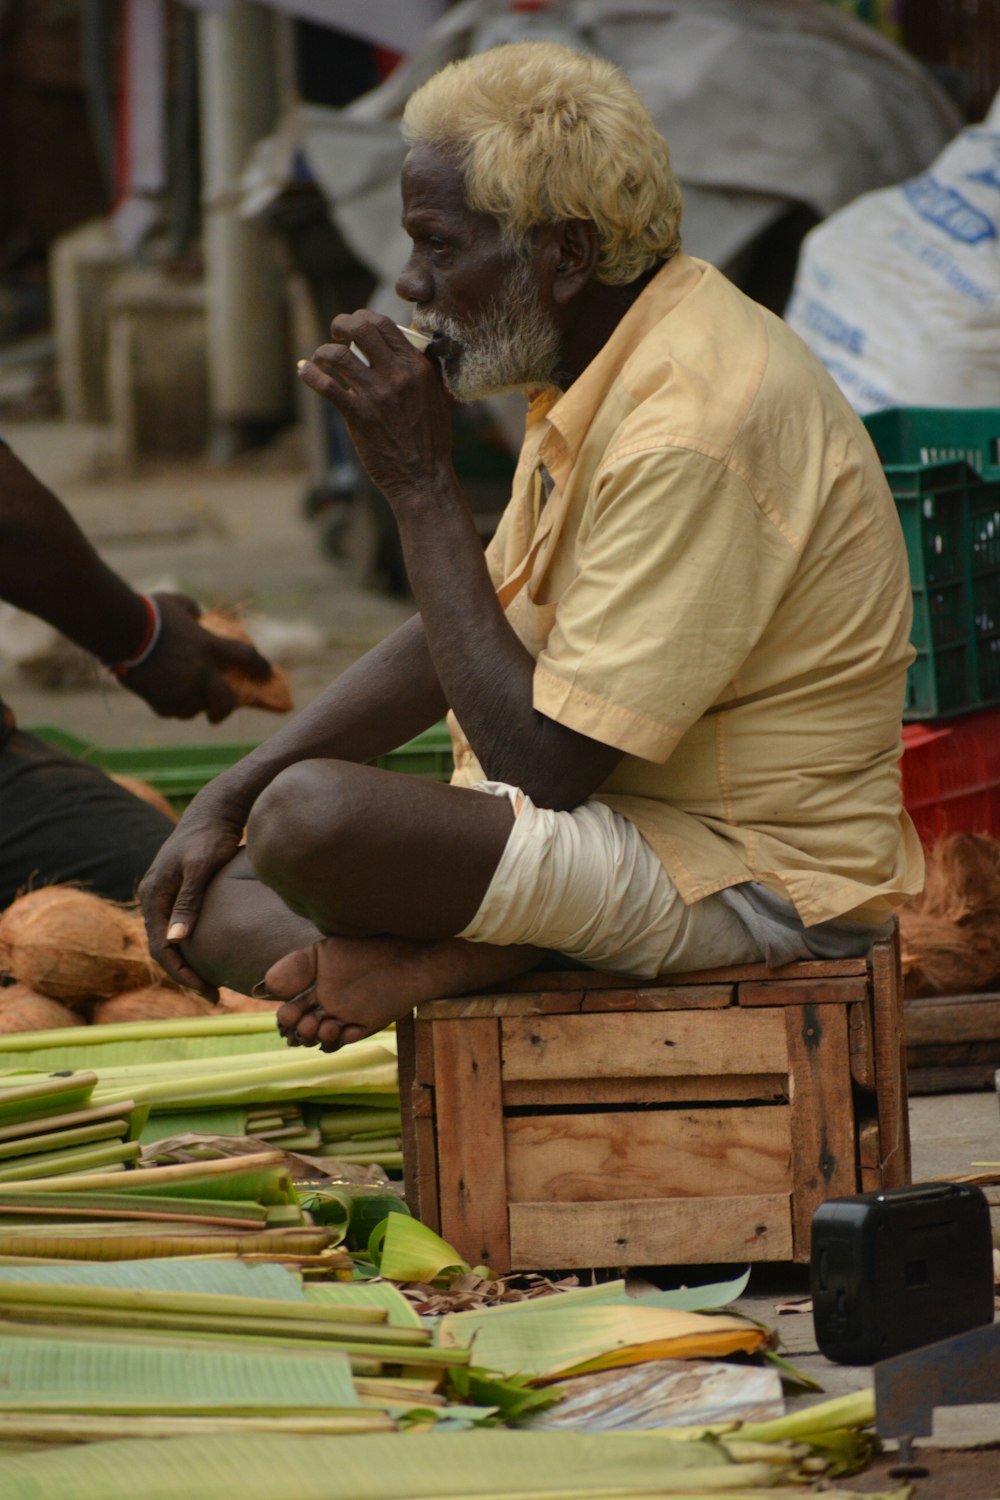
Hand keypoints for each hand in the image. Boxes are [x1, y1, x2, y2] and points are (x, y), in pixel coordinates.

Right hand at [122, 592, 271, 722]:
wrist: (121, 631)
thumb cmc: (148, 612)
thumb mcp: (177, 603)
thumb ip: (193, 610)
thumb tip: (197, 615)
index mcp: (209, 646)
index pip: (247, 658)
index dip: (261, 667)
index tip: (267, 673)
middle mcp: (201, 673)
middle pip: (227, 703)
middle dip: (226, 710)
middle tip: (220, 712)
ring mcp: (182, 691)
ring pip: (194, 710)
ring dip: (192, 705)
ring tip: (182, 697)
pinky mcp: (161, 703)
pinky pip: (171, 710)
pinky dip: (170, 705)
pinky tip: (163, 696)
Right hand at [138, 803, 244, 995]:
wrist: (215, 811)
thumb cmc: (211, 837)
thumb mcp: (200, 868)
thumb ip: (189, 901)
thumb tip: (177, 941)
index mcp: (154, 895)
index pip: (162, 947)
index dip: (182, 973)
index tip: (207, 991)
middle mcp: (154, 897)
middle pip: (164, 948)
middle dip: (186, 974)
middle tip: (214, 996)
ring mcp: (165, 894)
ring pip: (171, 939)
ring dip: (189, 963)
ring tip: (214, 984)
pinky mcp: (179, 891)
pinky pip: (180, 926)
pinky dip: (193, 946)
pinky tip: (214, 955)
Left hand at [297, 312, 455, 506]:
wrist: (423, 477)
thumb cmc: (431, 440)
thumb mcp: (438, 398)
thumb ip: (426, 371)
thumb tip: (416, 347)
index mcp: (416, 368)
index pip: (385, 325)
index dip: (364, 317)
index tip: (355, 326)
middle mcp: (396, 376)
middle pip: (361, 329)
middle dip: (342, 324)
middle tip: (335, 333)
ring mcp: (375, 395)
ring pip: (339, 356)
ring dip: (324, 351)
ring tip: (320, 358)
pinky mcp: (358, 415)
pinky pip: (326, 386)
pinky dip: (310, 374)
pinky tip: (304, 370)